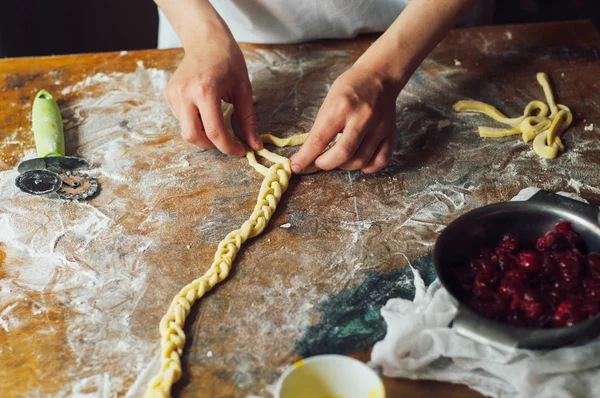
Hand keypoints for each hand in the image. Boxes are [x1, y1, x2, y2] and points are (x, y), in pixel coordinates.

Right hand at [164, 29, 260, 155]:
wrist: (205, 40)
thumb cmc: (228, 60)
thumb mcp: (243, 89)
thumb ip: (247, 119)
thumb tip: (254, 145)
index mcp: (205, 90)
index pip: (215, 131)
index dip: (229, 147)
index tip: (241, 151)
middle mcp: (185, 93)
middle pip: (193, 137)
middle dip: (212, 146)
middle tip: (227, 142)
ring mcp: (173, 94)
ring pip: (186, 130)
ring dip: (203, 135)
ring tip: (216, 122)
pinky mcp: (169, 95)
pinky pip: (181, 120)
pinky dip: (195, 123)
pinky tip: (204, 110)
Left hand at [290, 65, 400, 173]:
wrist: (380, 75)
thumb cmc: (350, 87)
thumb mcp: (329, 102)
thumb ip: (320, 129)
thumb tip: (305, 155)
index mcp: (341, 106)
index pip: (320, 139)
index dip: (305, 157)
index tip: (296, 166)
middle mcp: (362, 117)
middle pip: (343, 154)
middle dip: (325, 164)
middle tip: (319, 162)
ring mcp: (379, 127)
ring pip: (361, 161)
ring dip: (344, 166)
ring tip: (337, 159)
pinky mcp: (391, 133)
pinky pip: (380, 161)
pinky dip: (366, 167)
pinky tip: (357, 161)